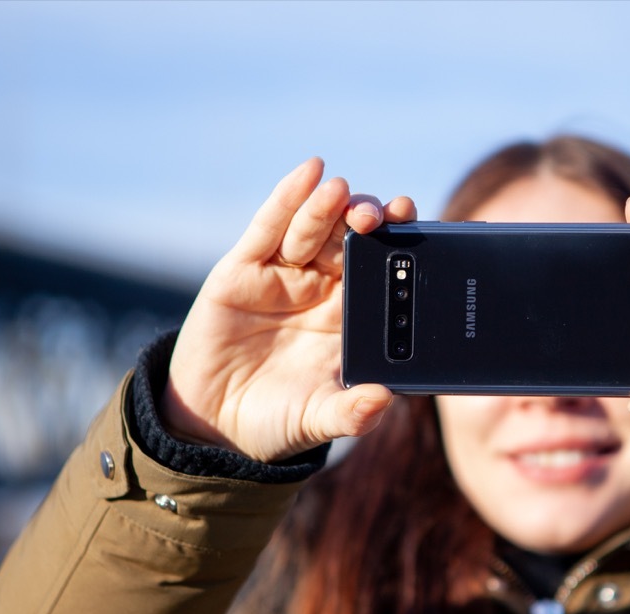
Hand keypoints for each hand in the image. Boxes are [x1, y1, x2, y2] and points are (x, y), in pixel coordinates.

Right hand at [161, 157, 415, 461]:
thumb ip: (350, 413)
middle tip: (384, 213)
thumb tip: (384, 401)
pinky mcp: (243, 271)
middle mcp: (322, 289)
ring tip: (342, 192)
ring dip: (330, 207)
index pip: (383, 270)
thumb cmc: (276, 420)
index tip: (416, 225)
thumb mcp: (317, 420)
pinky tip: (308, 173)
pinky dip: (288, 198)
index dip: (399, 245)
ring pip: (314, 229)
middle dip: (369, 221)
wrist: (213, 424)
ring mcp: (283, 276)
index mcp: (351, 317)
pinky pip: (269, 229)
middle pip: (351, 240)